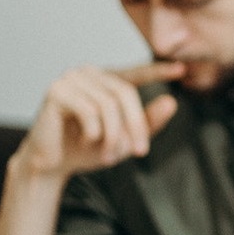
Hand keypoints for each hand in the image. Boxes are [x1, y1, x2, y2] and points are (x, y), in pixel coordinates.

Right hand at [18, 61, 185, 178]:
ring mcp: (71, 79)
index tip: (181, 69)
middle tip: (139, 152)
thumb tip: (171, 103)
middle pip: (125, 93)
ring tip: (109, 155)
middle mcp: (88, 73)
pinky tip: (86, 142)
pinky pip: (89, 111)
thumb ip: (147, 123)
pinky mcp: (56, 92)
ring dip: (114, 136)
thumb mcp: (123, 139)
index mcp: (105, 81)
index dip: (158, 71)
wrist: (52, 165)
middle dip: (136, 126)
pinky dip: (94, 133)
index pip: (135, 72)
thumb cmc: (86, 149)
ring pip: (108, 105)